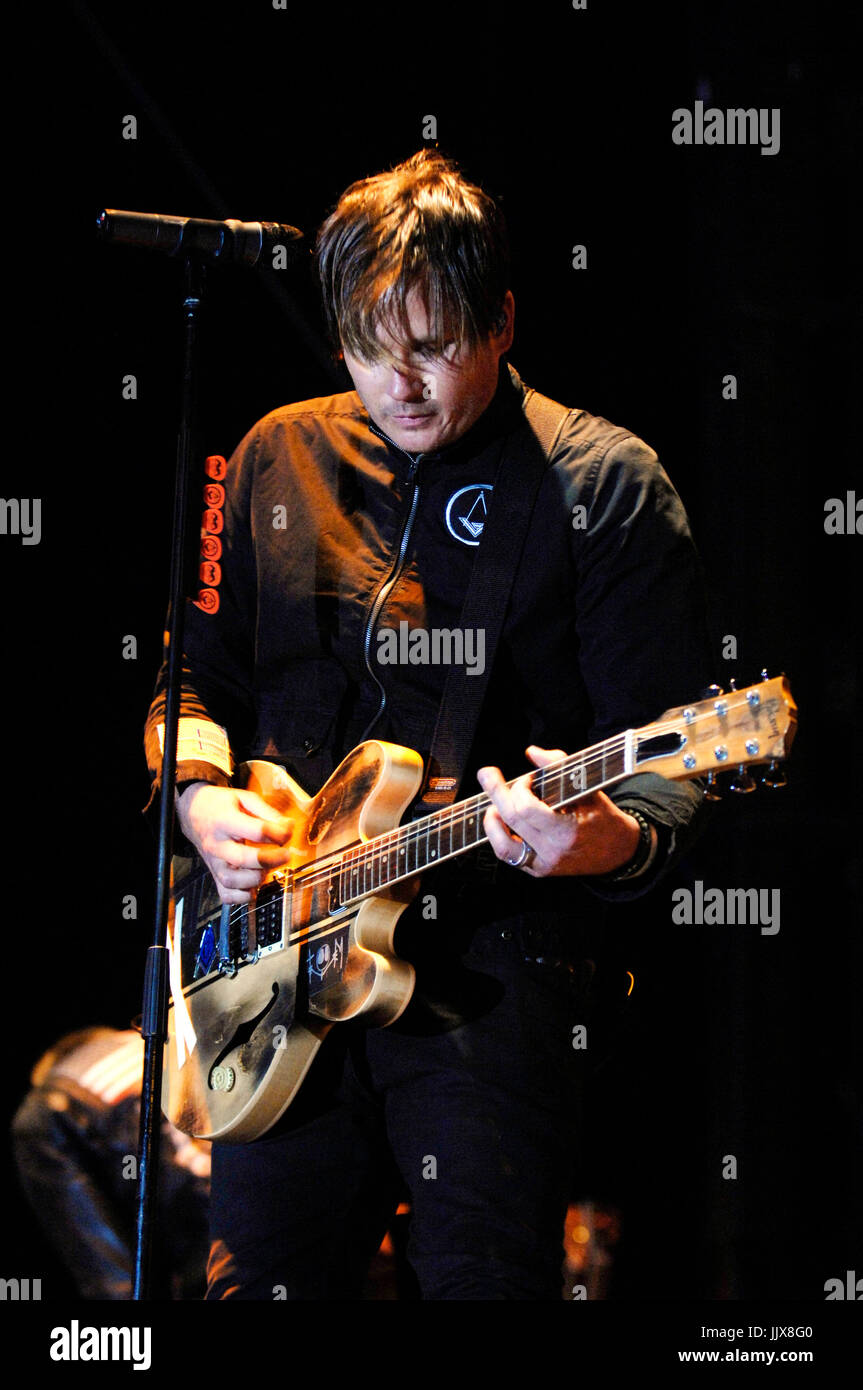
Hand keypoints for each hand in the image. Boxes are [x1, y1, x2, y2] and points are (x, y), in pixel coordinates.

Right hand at [175, 783, 293, 903]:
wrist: (193, 813)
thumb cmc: (221, 806)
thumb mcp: (244, 798)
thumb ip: (267, 812)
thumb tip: (288, 827)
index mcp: (224, 820)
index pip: (256, 831)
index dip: (278, 833)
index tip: (286, 832)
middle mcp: (216, 843)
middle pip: (243, 859)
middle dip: (270, 859)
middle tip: (285, 855)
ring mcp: (213, 862)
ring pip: (232, 881)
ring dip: (256, 879)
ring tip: (267, 868)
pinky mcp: (214, 875)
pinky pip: (226, 895)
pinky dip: (243, 896)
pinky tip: (254, 885)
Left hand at [477, 745, 648, 877]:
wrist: (618, 851)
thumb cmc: (603, 816)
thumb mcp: (588, 789)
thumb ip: (560, 766)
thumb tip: (532, 752)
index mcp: (567, 831)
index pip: (527, 809)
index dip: (520, 788)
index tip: (528, 778)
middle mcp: (553, 851)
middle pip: (511, 820)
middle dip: (496, 792)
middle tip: (487, 774)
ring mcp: (544, 864)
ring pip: (503, 845)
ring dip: (492, 821)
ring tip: (493, 805)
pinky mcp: (538, 870)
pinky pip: (509, 855)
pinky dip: (499, 836)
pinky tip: (500, 821)